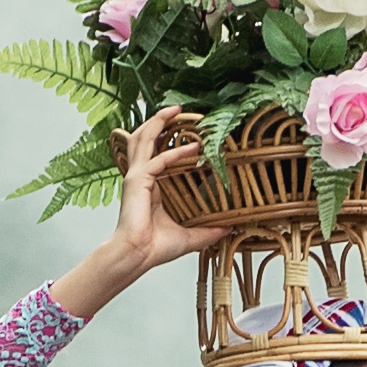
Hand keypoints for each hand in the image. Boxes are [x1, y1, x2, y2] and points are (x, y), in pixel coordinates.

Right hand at [89, 107, 239, 288]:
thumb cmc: (154, 247)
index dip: (168, 138)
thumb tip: (230, 227)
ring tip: (175, 110)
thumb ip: (208, 230)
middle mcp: (140, 176)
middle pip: (145, 138)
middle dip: (160, 120)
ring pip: (143, 139)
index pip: (155, 152)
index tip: (188, 131)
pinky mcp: (137, 181)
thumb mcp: (190, 236)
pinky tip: (192, 149)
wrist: (137, 256)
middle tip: (178, 109)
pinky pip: (157, 161)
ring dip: (159, 122)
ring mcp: (136, 177)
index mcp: (149, 185)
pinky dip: (174, 153)